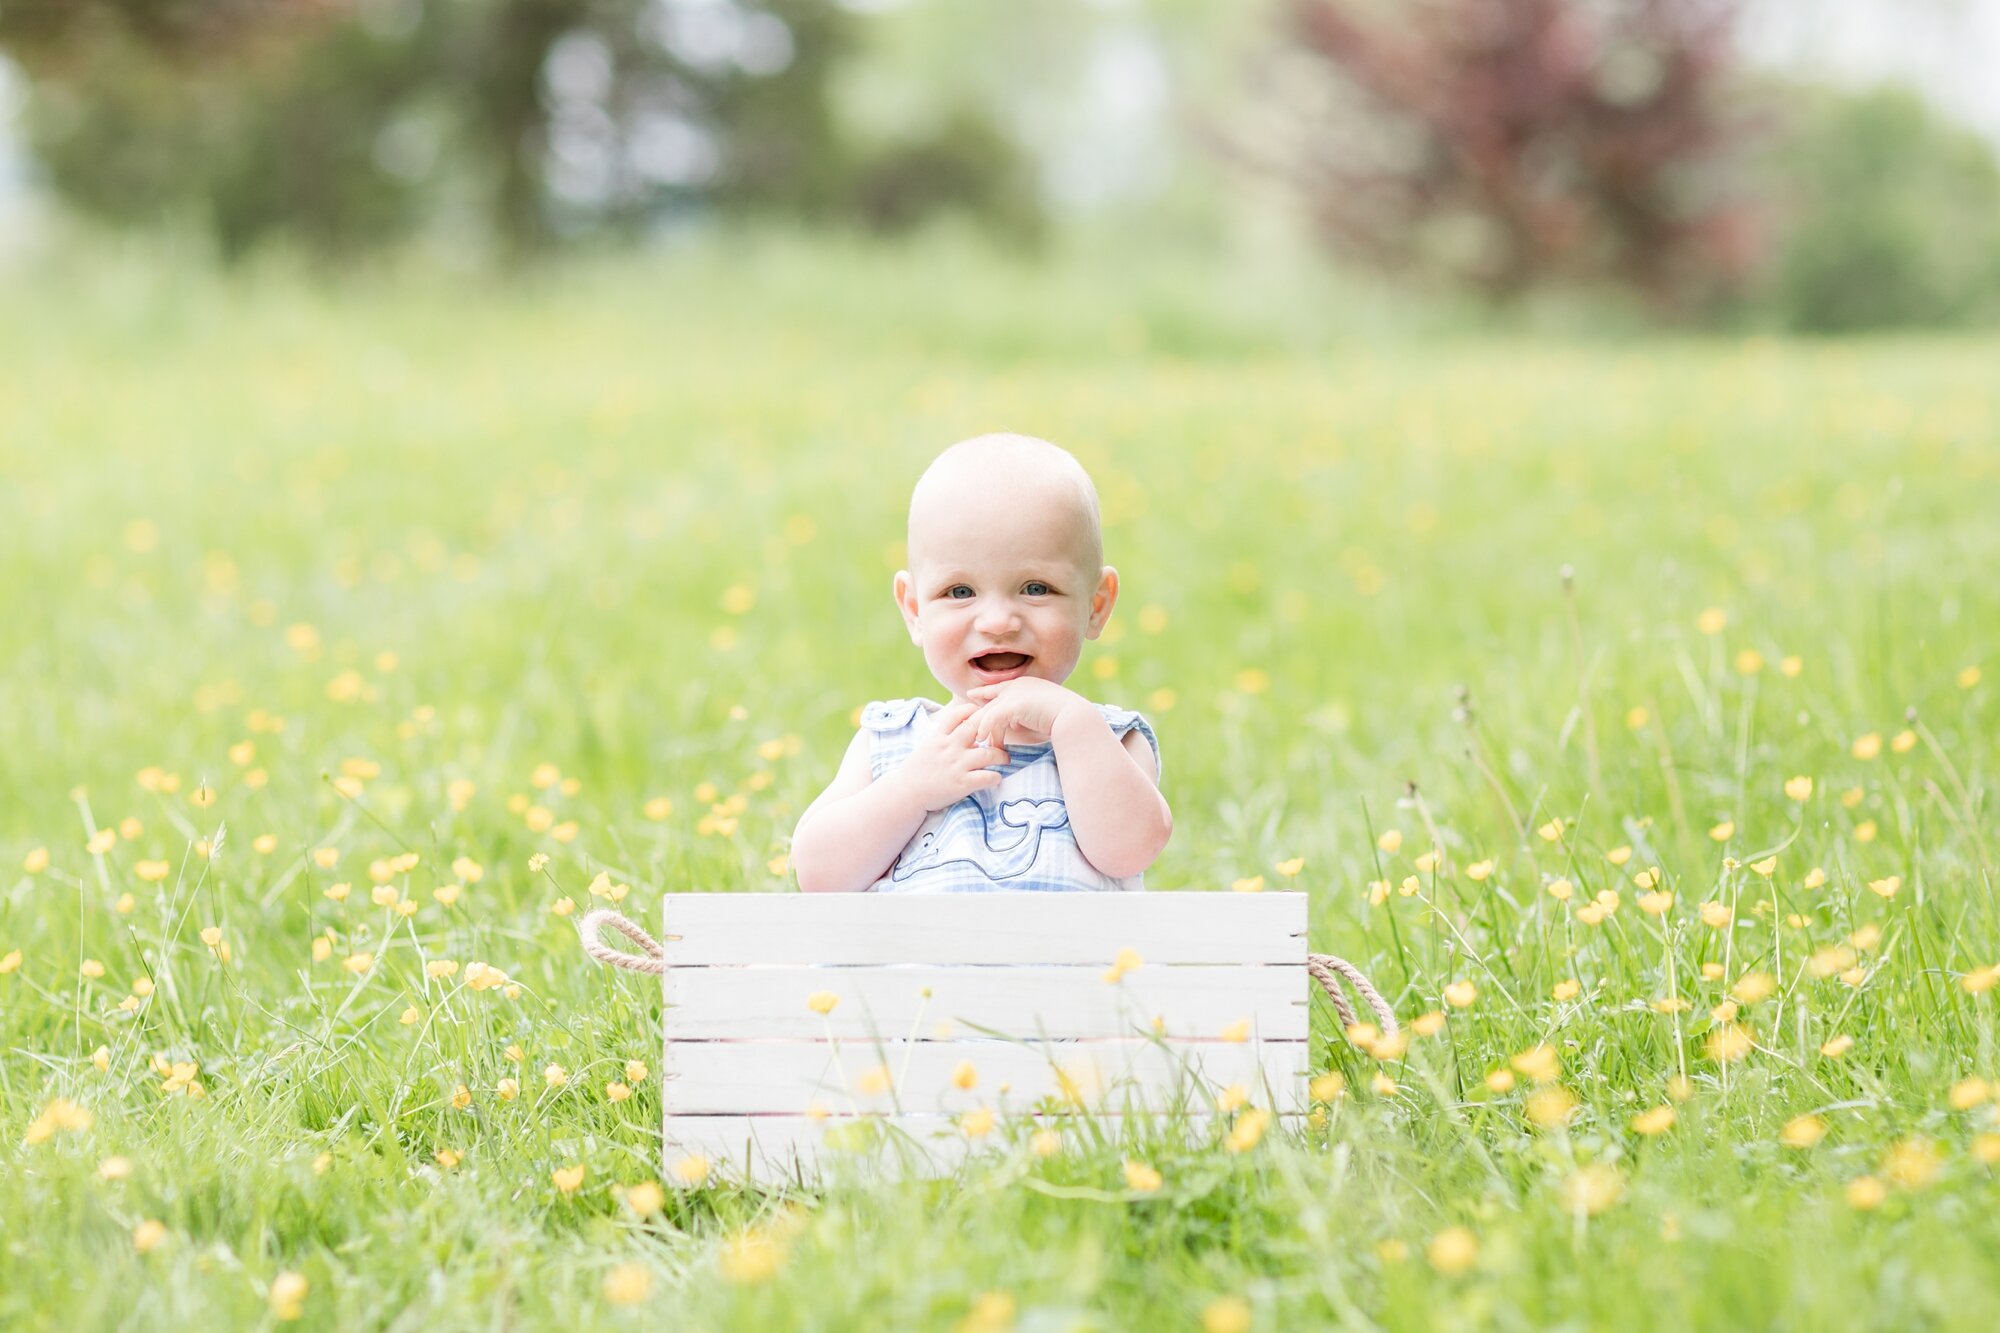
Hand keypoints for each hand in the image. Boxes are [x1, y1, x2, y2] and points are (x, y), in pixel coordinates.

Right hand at [889, 700, 1010, 812]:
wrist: (905, 794)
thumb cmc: (916, 771)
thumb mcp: (927, 747)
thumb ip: (944, 738)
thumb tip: (963, 732)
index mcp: (939, 738)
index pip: (957, 715)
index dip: (972, 711)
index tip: (982, 715)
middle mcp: (949, 748)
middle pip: (977, 728)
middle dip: (992, 729)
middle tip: (1001, 736)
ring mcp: (956, 766)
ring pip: (988, 754)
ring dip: (1001, 756)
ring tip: (1005, 759)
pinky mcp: (961, 784)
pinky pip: (986, 778)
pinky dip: (995, 777)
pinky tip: (996, 778)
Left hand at [962, 678, 1091, 751]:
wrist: (1074, 717)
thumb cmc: (1063, 717)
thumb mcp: (1039, 712)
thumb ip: (1024, 715)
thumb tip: (1014, 724)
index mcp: (1024, 683)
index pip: (999, 688)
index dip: (984, 693)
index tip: (972, 695)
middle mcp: (1016, 685)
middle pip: (989, 701)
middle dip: (978, 715)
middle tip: (970, 729)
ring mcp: (1014, 694)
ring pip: (988, 712)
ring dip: (983, 729)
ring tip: (979, 743)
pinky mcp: (1012, 706)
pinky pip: (991, 719)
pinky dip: (985, 729)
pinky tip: (982, 739)